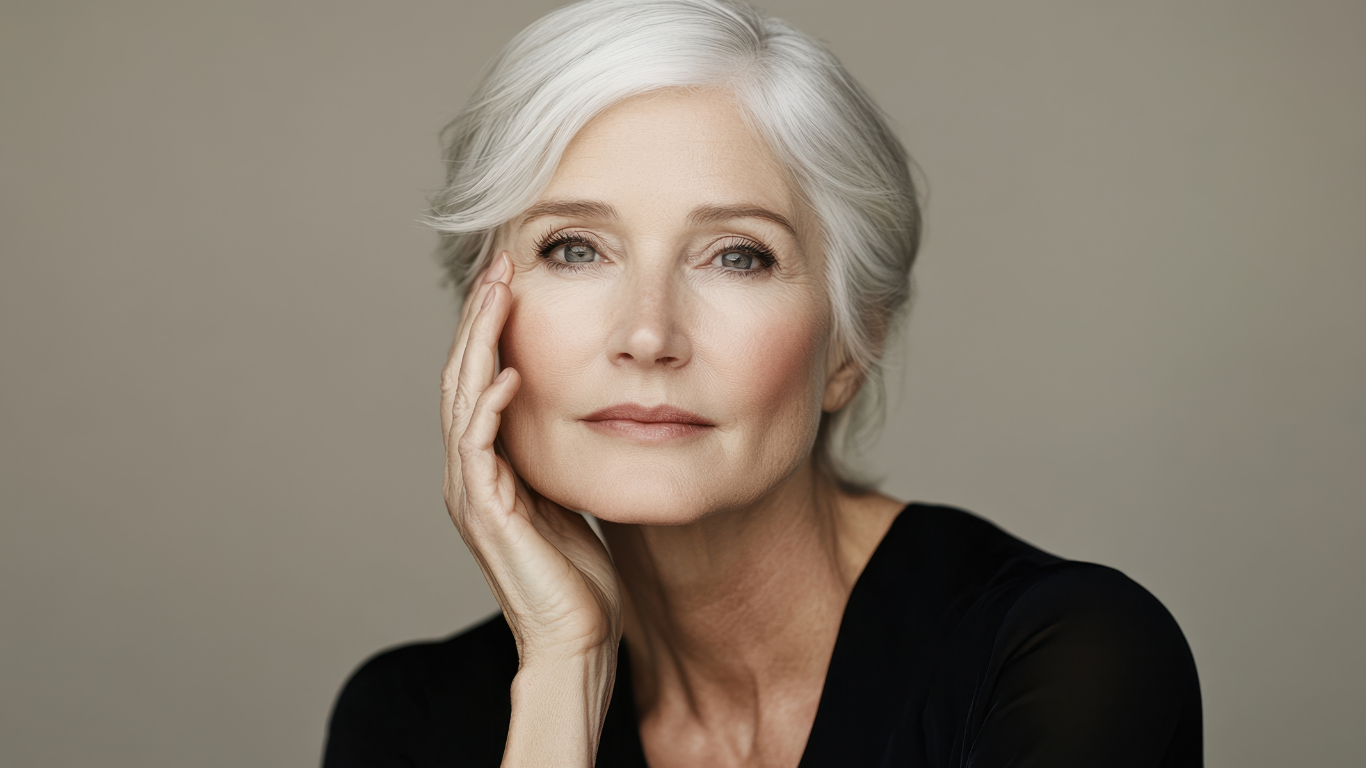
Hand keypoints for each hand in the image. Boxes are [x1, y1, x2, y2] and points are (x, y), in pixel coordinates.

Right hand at [440, 251, 622, 667]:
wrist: (575, 643)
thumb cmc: (581, 580)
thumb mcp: (570, 498)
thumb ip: (561, 458)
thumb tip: (584, 415)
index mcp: (490, 468)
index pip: (482, 380)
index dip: (492, 328)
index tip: (514, 278)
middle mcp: (471, 474)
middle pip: (463, 377)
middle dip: (480, 317)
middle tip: (499, 263)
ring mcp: (473, 493)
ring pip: (463, 400)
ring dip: (479, 343)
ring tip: (497, 293)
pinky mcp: (488, 514)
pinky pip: (478, 448)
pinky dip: (489, 407)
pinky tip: (507, 372)